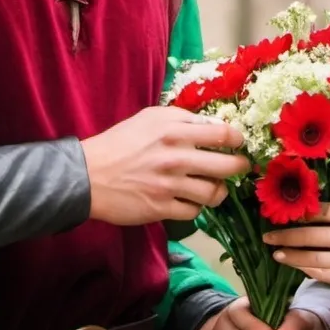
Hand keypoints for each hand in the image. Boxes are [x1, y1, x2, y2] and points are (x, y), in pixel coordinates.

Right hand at [81, 107, 248, 224]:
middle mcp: (176, 158)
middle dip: (240, 167)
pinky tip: (192, 199)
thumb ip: (182, 118)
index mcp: (174, 131)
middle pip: (227, 166)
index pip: (223, 134)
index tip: (239, 143)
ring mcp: (170, 186)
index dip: (238, 139)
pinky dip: (197, 206)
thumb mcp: (150, 118)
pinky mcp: (162, 209)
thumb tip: (210, 124)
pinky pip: (194, 212)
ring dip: (220, 190)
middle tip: (240, 167)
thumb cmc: (120, 142)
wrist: (88, 175)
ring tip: (216, 186)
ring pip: (214, 192)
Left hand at [264, 203, 329, 294]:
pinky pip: (327, 276)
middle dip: (287, 236)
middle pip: (312, 235)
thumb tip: (325, 211)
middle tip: (268, 236)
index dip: (299, 213)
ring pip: (315, 259)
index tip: (282, 214)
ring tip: (276, 254)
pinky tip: (298, 268)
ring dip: (293, 257)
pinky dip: (310, 272)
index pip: (322, 211)